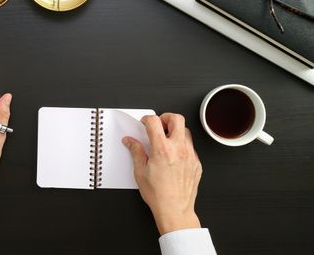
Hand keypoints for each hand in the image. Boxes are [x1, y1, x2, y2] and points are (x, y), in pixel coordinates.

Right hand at [122, 113, 202, 234]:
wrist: (175, 210)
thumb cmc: (158, 194)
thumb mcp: (140, 171)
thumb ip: (136, 151)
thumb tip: (130, 141)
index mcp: (162, 149)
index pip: (154, 121)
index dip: (147, 119)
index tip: (144, 123)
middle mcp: (178, 149)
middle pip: (177, 119)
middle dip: (166, 117)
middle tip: (159, 125)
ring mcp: (190, 155)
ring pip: (186, 132)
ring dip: (176, 132)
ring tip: (167, 141)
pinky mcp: (197, 163)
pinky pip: (191, 147)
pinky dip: (182, 146)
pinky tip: (174, 155)